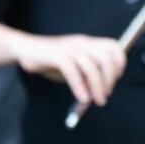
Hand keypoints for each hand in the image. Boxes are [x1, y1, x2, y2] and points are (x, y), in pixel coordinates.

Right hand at [12, 33, 126, 107]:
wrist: (24, 50)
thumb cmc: (50, 60)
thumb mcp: (73, 67)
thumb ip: (87, 75)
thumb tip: (101, 91)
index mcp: (88, 43)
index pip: (113, 46)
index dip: (120, 62)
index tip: (117, 79)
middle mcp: (82, 43)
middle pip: (105, 58)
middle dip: (109, 79)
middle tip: (105, 95)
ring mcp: (69, 49)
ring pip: (90, 66)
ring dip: (97, 86)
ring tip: (96, 101)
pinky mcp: (56, 56)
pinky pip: (72, 71)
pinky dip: (79, 86)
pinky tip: (82, 98)